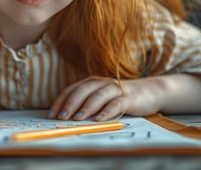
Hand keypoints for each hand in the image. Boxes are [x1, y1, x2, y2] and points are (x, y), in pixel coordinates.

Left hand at [48, 74, 200, 120]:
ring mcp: (116, 89)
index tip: (51, 113)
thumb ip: (85, 103)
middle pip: (83, 91)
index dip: (61, 101)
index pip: (72, 89)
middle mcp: (102, 83)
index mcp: (92, 82)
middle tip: (61, 116)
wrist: (149, 92)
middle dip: (70, 104)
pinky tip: (100, 119)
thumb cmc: (119, 97)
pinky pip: (117, 104)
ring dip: (87, 107)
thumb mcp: (100, 98)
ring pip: (98, 95)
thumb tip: (65, 117)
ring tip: (77, 118)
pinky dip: (107, 111)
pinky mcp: (129, 98)